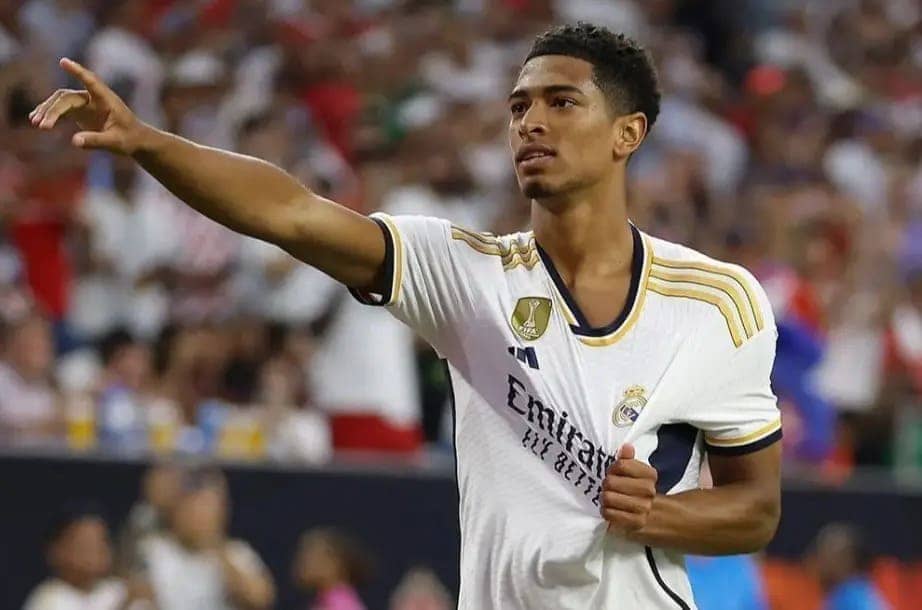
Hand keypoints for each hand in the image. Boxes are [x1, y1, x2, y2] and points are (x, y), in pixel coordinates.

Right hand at [29, 58, 147, 153]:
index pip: (91, 82)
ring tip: (35, 123)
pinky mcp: (80, 112)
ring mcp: (86, 104)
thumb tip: (74, 141)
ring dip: (48, 111)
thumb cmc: (129, 139)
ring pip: (61, 101)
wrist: (134, 140)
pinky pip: (61, 110)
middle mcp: (93, 98)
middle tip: (42, 125)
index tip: (63, 62)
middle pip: (67, 97)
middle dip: (53, 109)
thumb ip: (96, 141)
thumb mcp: (115, 142)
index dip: (78, 71)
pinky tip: (37, 122)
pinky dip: (50, 115)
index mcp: (106, 100)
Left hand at [600, 443, 657, 534]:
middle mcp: (649, 490)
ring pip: (608, 498)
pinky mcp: (636, 524)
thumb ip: (629, 460)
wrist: (659, 519)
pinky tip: (611, 511)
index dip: (612, 469)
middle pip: (610, 482)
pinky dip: (606, 512)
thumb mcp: (638, 474)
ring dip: (605, 500)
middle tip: (609, 489)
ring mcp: (644, 508)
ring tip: (609, 501)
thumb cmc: (641, 493)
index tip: (613, 473)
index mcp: (650, 475)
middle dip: (606, 485)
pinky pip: (609, 514)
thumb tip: (626, 447)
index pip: (621, 465)